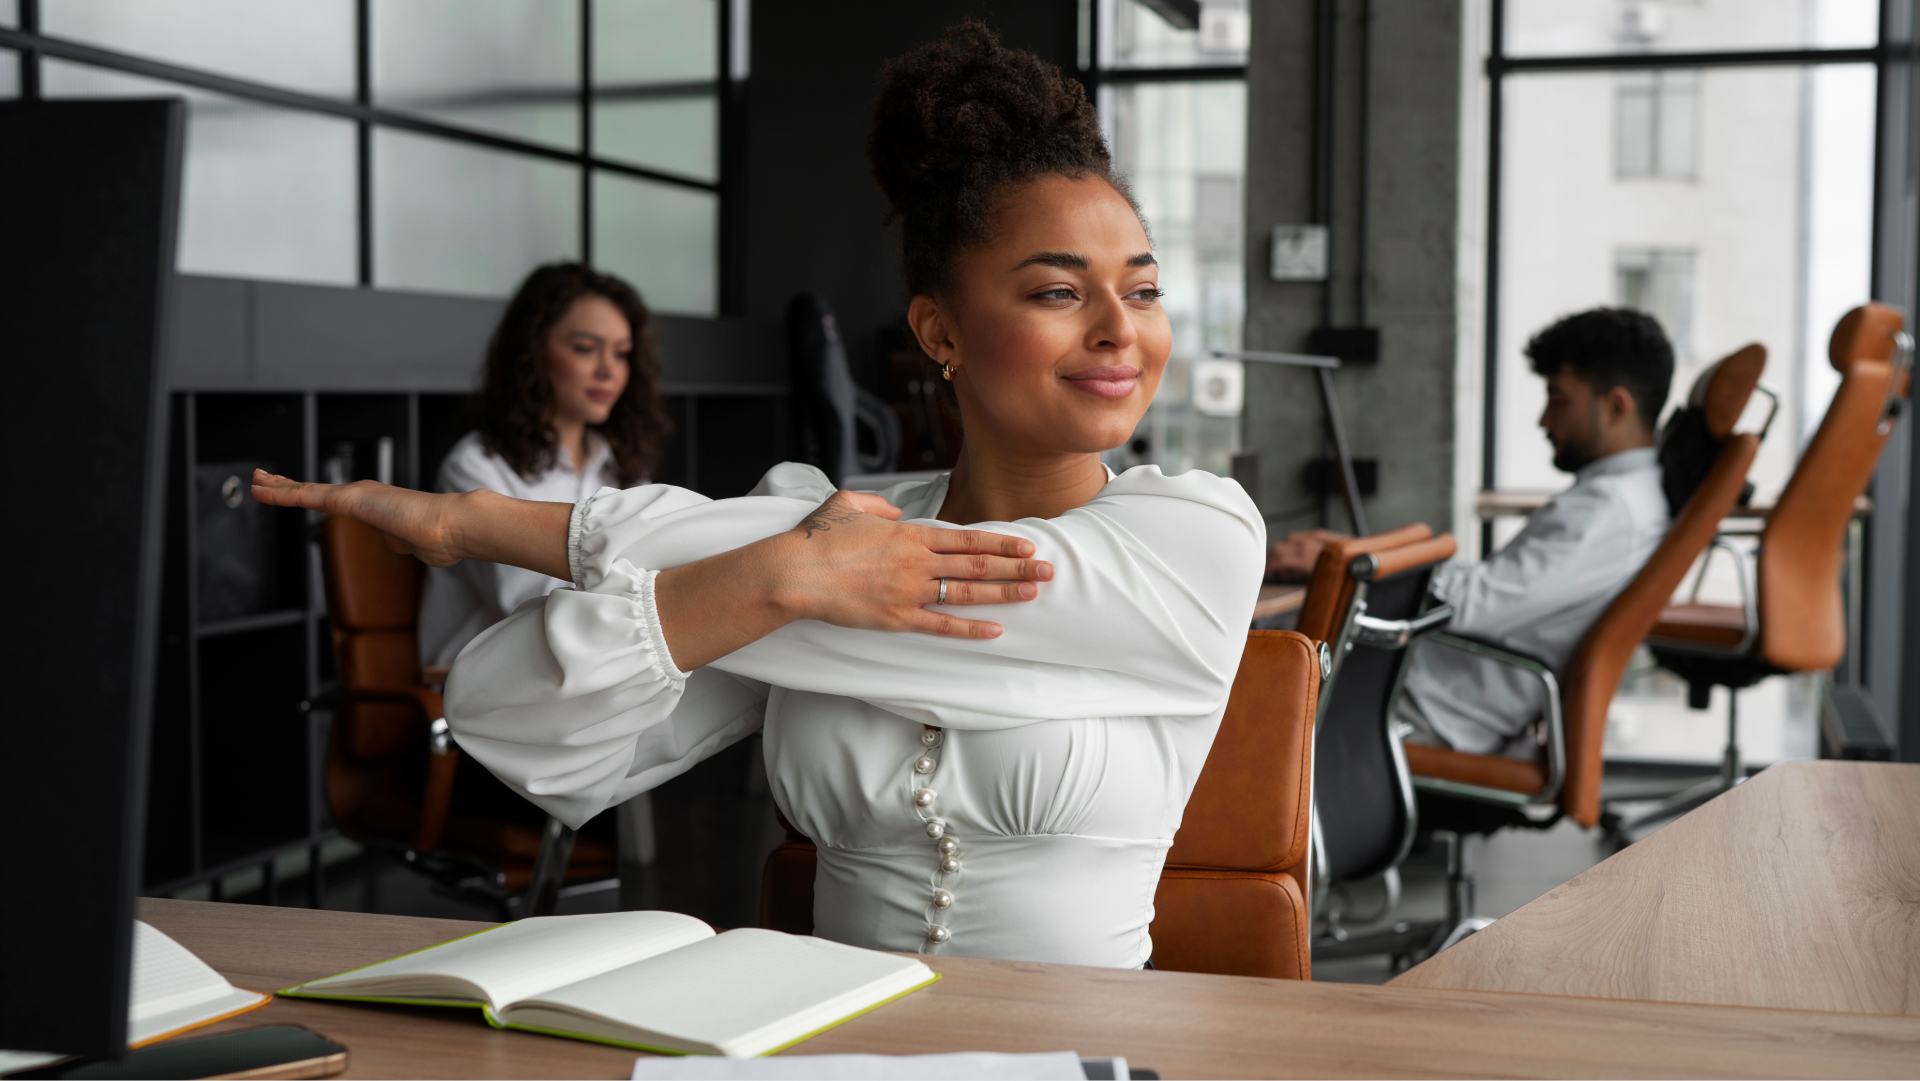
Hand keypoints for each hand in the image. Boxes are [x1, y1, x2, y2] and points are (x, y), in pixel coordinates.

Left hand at [252, 470, 462, 563]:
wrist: (452, 528)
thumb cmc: (442, 538)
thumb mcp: (414, 545)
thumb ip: (399, 541)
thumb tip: (392, 542)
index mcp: (378, 505)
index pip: (339, 501)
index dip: (317, 496)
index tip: (303, 494)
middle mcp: (363, 495)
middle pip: (316, 490)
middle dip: (290, 486)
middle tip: (268, 480)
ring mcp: (353, 495)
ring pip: (304, 490)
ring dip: (277, 486)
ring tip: (256, 481)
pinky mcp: (346, 499)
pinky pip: (304, 495)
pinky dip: (279, 492)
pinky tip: (260, 489)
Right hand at [768, 490, 1053, 636]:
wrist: (795, 573)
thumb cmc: (816, 538)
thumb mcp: (847, 504)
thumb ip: (876, 504)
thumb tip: (895, 511)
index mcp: (908, 533)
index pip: (966, 537)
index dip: (1001, 541)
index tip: (1027, 544)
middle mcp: (917, 562)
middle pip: (978, 563)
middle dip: (1017, 567)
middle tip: (1049, 570)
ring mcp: (909, 592)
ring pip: (968, 592)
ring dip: (1004, 593)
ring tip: (1033, 593)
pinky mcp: (897, 618)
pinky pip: (942, 625)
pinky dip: (970, 628)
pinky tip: (996, 629)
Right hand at [1266, 528, 1346, 582]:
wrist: (1363, 558)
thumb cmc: (1344, 573)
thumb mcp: (1318, 582)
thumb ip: (1298, 578)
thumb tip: (1284, 578)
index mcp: (1306, 557)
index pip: (1278, 558)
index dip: (1268, 567)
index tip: (1265, 574)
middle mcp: (1309, 544)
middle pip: (1279, 548)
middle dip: (1272, 560)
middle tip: (1273, 571)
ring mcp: (1315, 537)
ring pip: (1288, 540)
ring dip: (1283, 551)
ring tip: (1289, 566)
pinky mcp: (1321, 534)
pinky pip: (1301, 536)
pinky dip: (1294, 545)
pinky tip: (1299, 555)